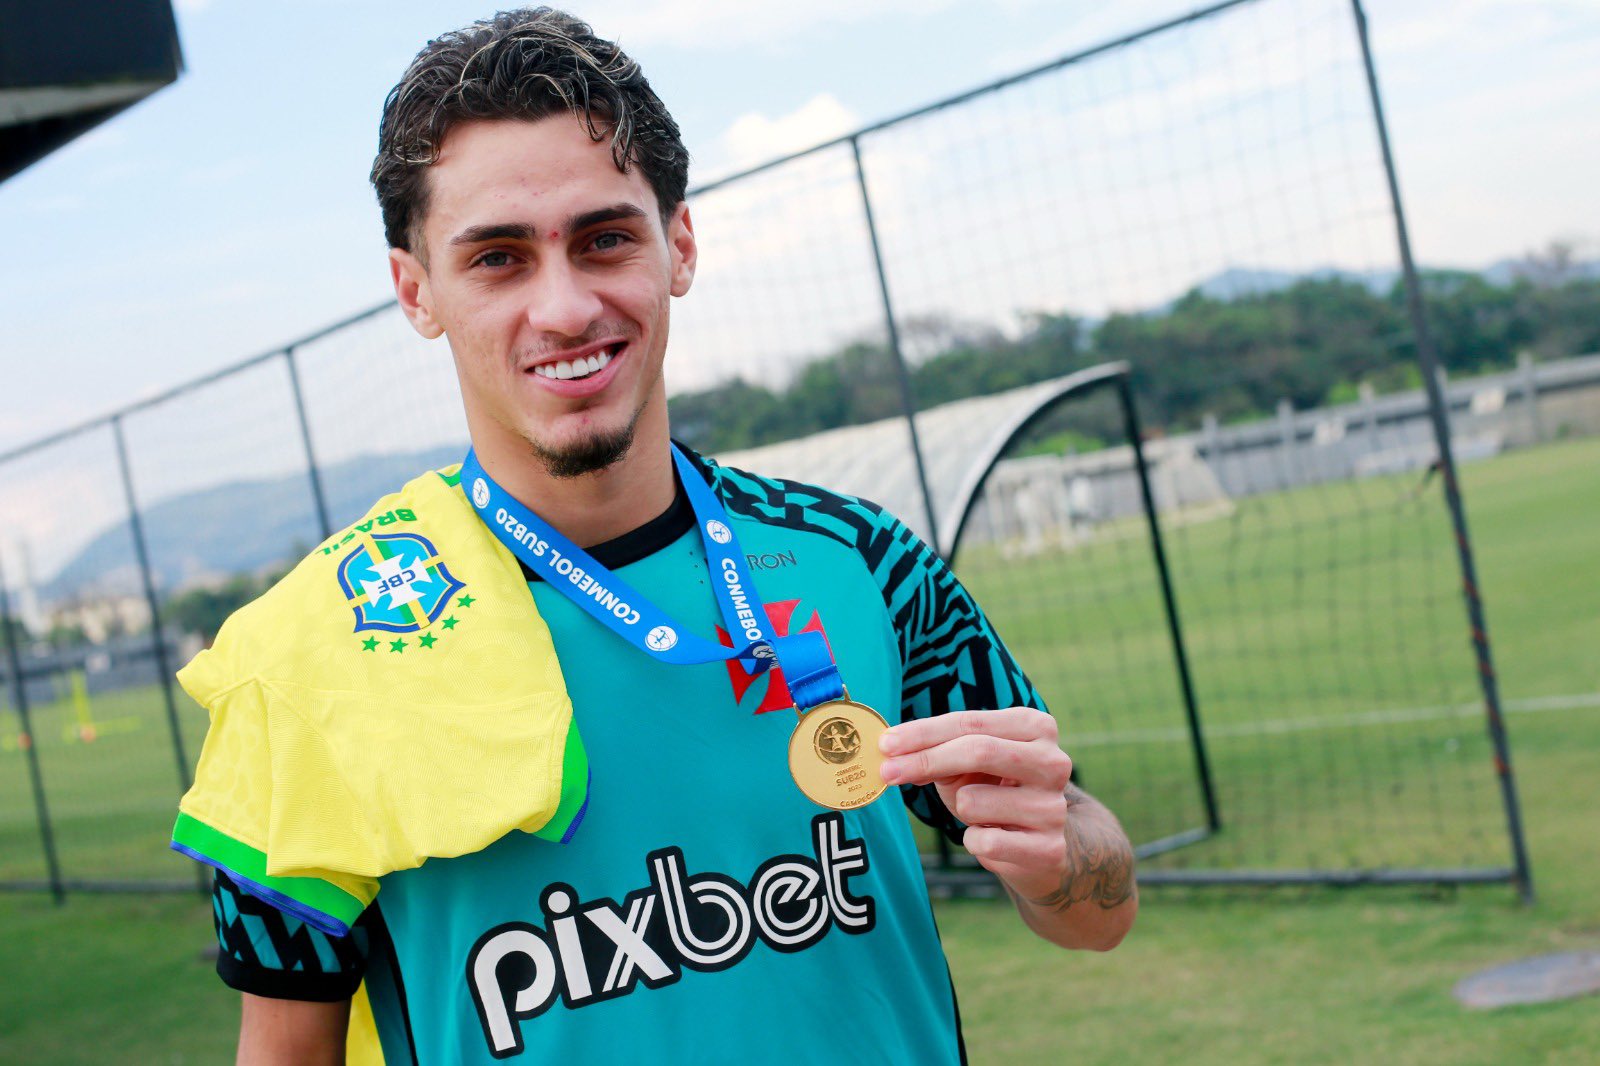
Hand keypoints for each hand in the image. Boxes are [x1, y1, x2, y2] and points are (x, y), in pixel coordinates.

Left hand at [878, 708, 1073, 900]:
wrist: (1040, 849)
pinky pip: (983, 841)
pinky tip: (993, 839)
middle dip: (925, 760)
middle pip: (978, 751)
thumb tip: (893, 756)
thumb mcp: (968, 765)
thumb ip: (937, 753)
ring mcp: (1054, 807)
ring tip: (982, 815)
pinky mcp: (1048, 849)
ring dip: (961, 809)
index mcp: (1036, 727)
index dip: (924, 733)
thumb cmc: (995, 794)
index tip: (886, 744)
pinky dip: (973, 842)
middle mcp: (1053, 762)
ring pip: (973, 801)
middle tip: (887, 772)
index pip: (971, 722)